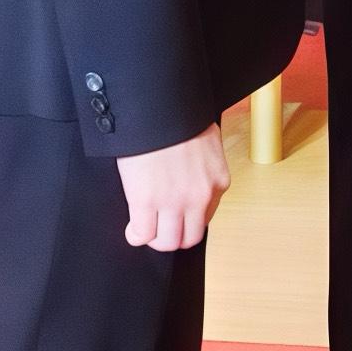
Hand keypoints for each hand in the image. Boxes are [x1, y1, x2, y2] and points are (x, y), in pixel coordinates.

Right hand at [116, 123, 230, 251]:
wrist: (159, 108)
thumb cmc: (181, 120)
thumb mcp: (208, 145)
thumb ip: (204, 169)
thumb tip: (192, 179)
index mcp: (218, 182)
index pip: (206, 219)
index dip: (188, 219)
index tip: (177, 215)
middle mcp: (199, 197)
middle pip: (189, 238)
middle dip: (174, 236)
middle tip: (161, 227)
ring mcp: (173, 202)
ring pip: (166, 242)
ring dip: (155, 238)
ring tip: (146, 228)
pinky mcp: (146, 202)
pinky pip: (142, 234)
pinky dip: (136, 235)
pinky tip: (133, 227)